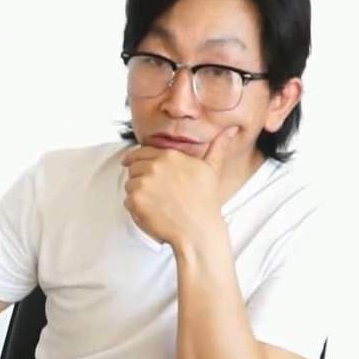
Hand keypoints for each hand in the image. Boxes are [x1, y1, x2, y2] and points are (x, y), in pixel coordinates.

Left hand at [121, 126, 237, 246]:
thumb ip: (217, 147)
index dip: (135, 158)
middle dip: (140, 177)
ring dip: (138, 193)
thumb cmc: (205, 201)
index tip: (130, 162)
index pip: (141, 152)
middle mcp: (154, 166)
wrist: (197, 228)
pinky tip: (152, 212)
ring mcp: (143, 183)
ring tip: (156, 203)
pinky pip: (127, 201)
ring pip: (129, 184)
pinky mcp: (135, 200)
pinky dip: (135, 208)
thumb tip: (231, 130)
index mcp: (169, 156)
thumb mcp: (211, 169)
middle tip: (153, 191)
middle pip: (133, 167)